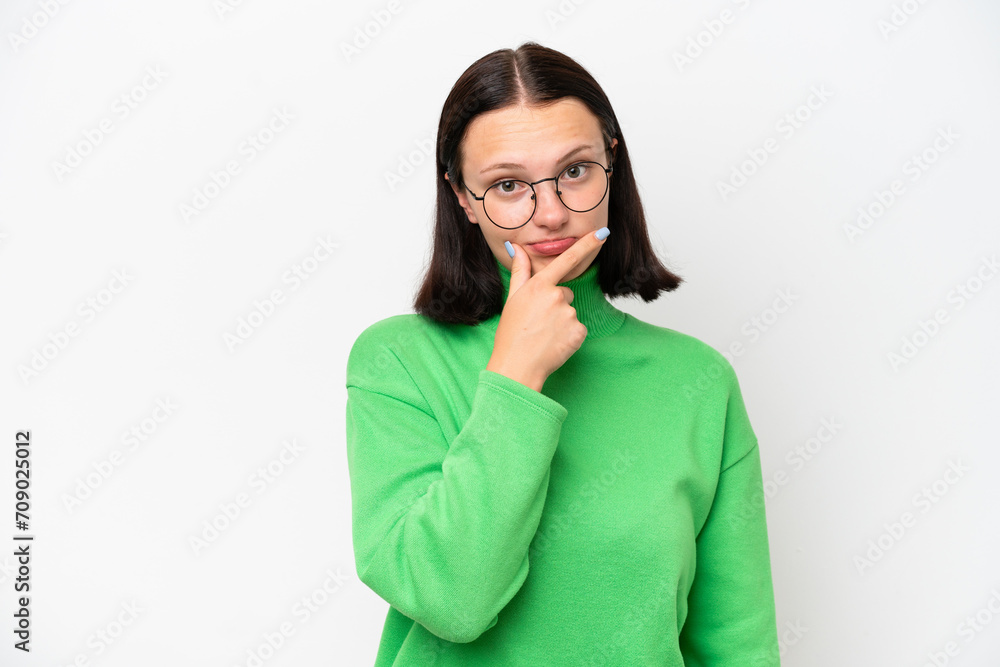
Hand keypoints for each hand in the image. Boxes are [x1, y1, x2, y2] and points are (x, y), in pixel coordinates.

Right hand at [486, 228, 609, 391]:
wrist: (517, 366)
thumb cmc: (511, 333)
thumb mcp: (512, 299)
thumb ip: (520, 271)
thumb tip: (518, 248)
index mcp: (539, 285)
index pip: (567, 260)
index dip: (587, 245)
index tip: (602, 233)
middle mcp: (556, 296)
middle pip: (566, 293)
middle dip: (555, 304)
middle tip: (537, 322)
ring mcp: (569, 314)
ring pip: (571, 312)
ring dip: (561, 321)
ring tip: (543, 334)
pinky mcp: (578, 332)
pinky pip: (578, 328)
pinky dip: (569, 336)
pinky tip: (554, 343)